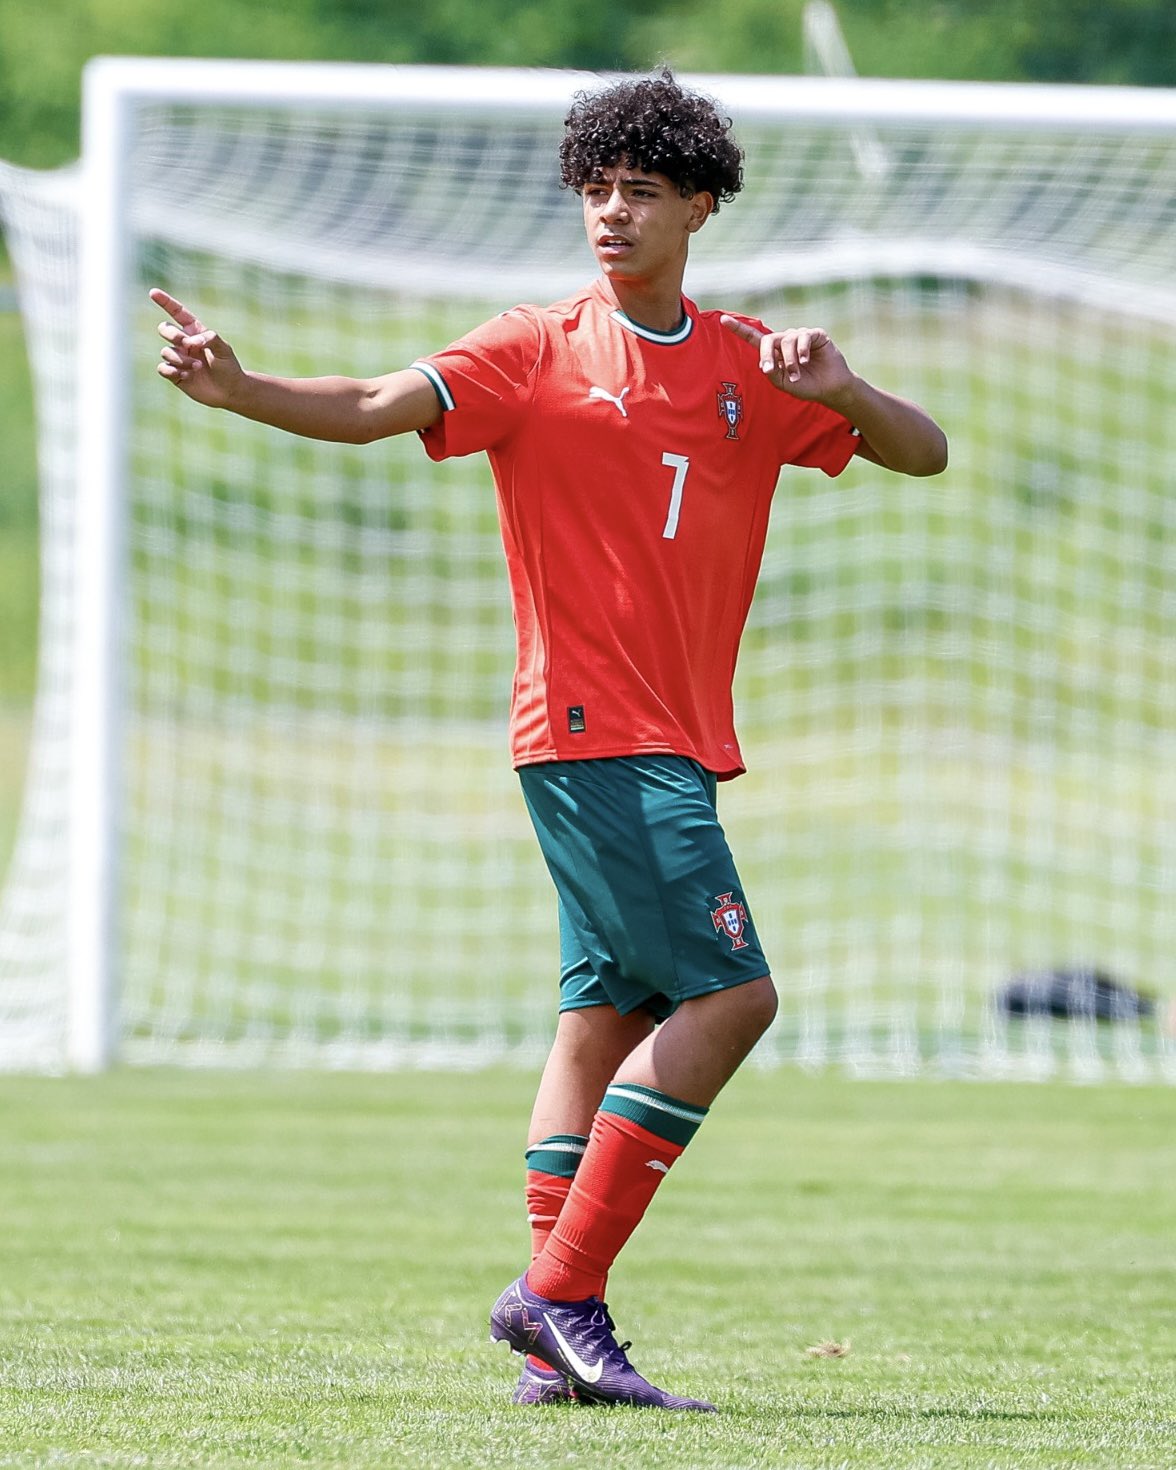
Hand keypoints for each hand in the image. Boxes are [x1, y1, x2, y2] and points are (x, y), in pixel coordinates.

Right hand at [150, 288, 243, 407]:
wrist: (230, 391)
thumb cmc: (228, 367)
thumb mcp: (224, 349)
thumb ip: (209, 339)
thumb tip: (189, 342)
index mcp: (194, 332)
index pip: (177, 313)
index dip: (165, 302)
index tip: (153, 292)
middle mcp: (183, 343)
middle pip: (164, 329)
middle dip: (172, 334)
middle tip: (187, 345)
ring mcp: (178, 358)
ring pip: (166, 351)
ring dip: (181, 359)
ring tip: (198, 367)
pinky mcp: (175, 374)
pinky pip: (162, 368)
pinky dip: (172, 371)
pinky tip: (187, 376)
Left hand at [720, 315, 854, 405]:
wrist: (829, 388)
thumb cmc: (805, 386)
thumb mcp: (783, 383)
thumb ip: (771, 373)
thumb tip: (764, 363)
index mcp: (774, 352)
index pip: (754, 338)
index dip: (739, 329)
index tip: (723, 320)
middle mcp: (785, 340)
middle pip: (768, 339)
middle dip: (767, 355)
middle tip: (770, 370)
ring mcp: (800, 336)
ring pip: (786, 341)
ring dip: (789, 360)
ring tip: (796, 374)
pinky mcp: (815, 334)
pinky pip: (803, 337)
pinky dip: (801, 350)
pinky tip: (805, 361)